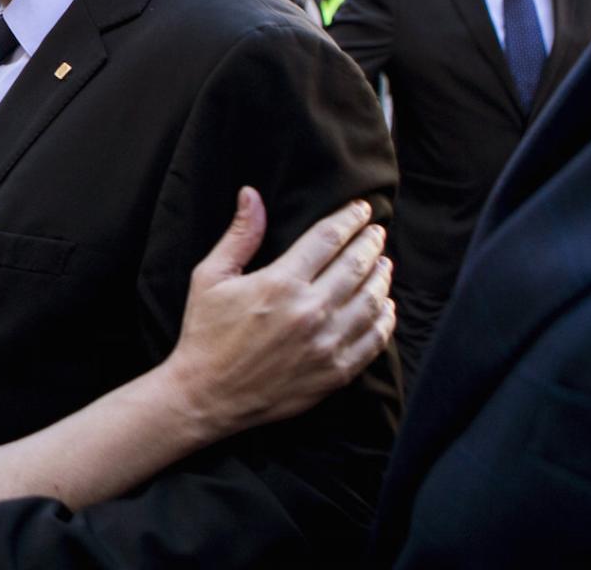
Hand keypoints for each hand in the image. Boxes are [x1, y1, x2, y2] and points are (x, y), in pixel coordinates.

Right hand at [163, 189, 393, 434]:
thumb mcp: (210, 277)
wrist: (207, 395)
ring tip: (383, 264)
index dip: (349, 219)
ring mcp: (326, 343)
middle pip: (356, 265)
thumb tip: (252, 194)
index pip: (328, 239)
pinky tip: (384, 306)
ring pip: (371, 300)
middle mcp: (309, 311)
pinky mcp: (335, 372)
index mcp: (280, 283)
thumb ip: (239, 235)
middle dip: (370, 243)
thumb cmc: (205, 333)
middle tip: (376, 232)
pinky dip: (384, 319)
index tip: (360, 210)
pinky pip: (374, 340)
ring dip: (381, 277)